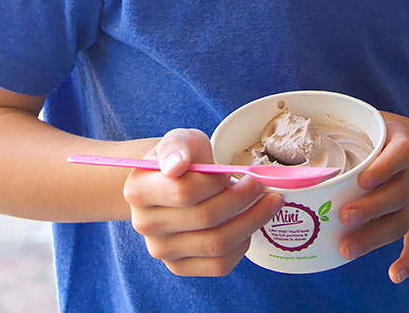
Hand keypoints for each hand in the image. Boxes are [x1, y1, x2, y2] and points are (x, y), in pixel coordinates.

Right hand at [124, 128, 283, 276]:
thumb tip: (176, 166)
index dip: (218, 181)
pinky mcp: (180, 267)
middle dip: (243, 199)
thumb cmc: (181, 158)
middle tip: (263, 184)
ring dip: (251, 221)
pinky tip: (250, 224)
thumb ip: (176, 147)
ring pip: (216, 244)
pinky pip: (219, 265)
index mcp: (139, 189)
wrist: (174, 182)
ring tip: (269, 202)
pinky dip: (243, 244)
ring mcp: (162, 250)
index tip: (239, 171)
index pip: (184, 191)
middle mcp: (145, 224)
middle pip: (205, 218)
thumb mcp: (179, 140)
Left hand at [338, 113, 408, 283]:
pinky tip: (394, 275)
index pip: (401, 156)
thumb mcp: (380, 121)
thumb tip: (304, 119)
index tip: (362, 180)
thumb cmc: (393, 133)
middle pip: (399, 194)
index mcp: (407, 145)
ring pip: (403, 220)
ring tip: (348, 248)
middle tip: (344, 216)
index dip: (383, 168)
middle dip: (371, 208)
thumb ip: (353, 125)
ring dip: (376, 236)